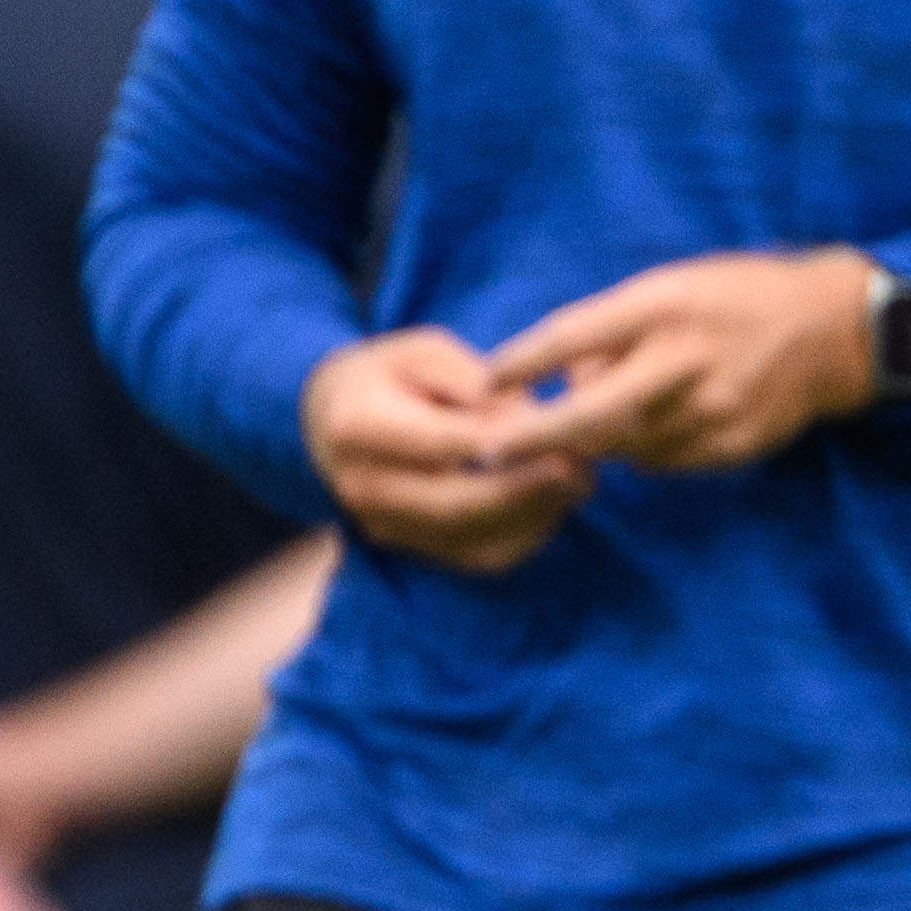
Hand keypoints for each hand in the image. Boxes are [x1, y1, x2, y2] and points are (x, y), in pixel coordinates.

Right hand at [303, 326, 585, 572]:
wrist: (328, 418)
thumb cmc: (389, 374)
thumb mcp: (425, 352)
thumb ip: (473, 381)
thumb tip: (526, 419)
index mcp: (359, 425)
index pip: (446, 443)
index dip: (509, 443)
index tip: (561, 434)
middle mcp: (363, 485)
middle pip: (458, 504)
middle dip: (529, 491)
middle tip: (583, 470)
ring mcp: (382, 525)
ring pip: (473, 541)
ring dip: (535, 517)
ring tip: (578, 484)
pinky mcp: (409, 548)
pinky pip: (477, 558)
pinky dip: (523, 537)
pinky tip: (552, 505)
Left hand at [489, 250, 888, 474]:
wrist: (831, 333)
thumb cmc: (737, 298)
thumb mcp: (674, 285)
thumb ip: (617, 328)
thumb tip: (565, 380)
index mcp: (666, 304)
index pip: (575, 335)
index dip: (524, 362)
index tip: (484, 382)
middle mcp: (685, 357)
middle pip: (591, 410)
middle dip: (535, 435)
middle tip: (490, 450)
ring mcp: (711, 408)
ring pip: (624, 442)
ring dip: (600, 437)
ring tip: (620, 408)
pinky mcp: (730, 445)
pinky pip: (663, 459)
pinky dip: (646, 446)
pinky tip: (664, 420)